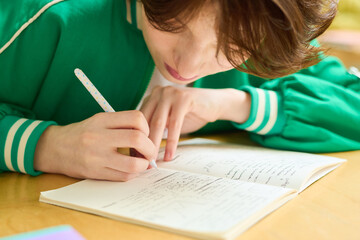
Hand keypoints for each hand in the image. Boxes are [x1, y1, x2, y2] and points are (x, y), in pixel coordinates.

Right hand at [34, 111, 155, 180]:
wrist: (54, 148)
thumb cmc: (82, 134)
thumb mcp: (99, 121)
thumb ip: (121, 125)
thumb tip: (149, 136)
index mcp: (102, 120)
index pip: (136, 118)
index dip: (147, 127)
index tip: (145, 134)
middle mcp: (99, 136)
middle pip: (138, 139)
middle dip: (150, 148)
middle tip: (149, 152)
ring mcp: (96, 157)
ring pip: (133, 164)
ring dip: (144, 165)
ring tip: (142, 163)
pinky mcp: (95, 173)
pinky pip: (123, 176)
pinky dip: (132, 173)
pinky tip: (130, 169)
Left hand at [140, 86, 250, 161]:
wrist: (215, 103)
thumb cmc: (191, 114)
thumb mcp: (169, 119)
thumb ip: (156, 127)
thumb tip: (139, 149)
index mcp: (152, 97)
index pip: (138, 120)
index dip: (137, 139)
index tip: (136, 157)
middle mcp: (158, 92)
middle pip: (146, 122)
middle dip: (143, 144)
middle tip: (143, 162)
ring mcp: (171, 93)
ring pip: (158, 123)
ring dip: (155, 145)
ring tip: (153, 161)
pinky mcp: (184, 99)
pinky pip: (174, 125)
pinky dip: (171, 142)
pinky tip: (170, 155)